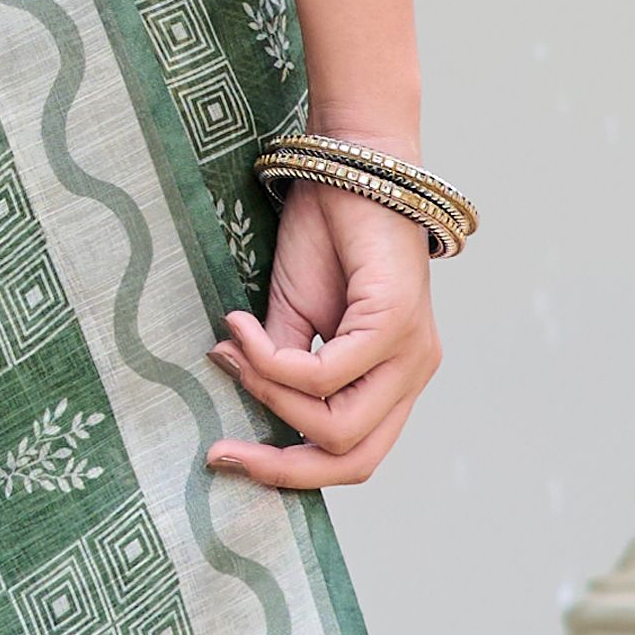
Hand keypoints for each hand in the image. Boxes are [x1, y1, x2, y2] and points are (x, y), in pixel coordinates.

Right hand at [208, 179, 441, 491]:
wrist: (348, 163)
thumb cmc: (324, 235)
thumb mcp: (293, 318)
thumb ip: (282, 371)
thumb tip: (243, 407)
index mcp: (393, 379)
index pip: (351, 455)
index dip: (288, 471)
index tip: (224, 456)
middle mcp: (413, 374)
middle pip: (354, 460)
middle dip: (280, 466)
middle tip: (220, 451)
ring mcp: (413, 354)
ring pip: (339, 427)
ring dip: (269, 396)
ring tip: (231, 351)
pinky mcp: (397, 325)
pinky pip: (326, 375)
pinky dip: (272, 361)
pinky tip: (238, 327)